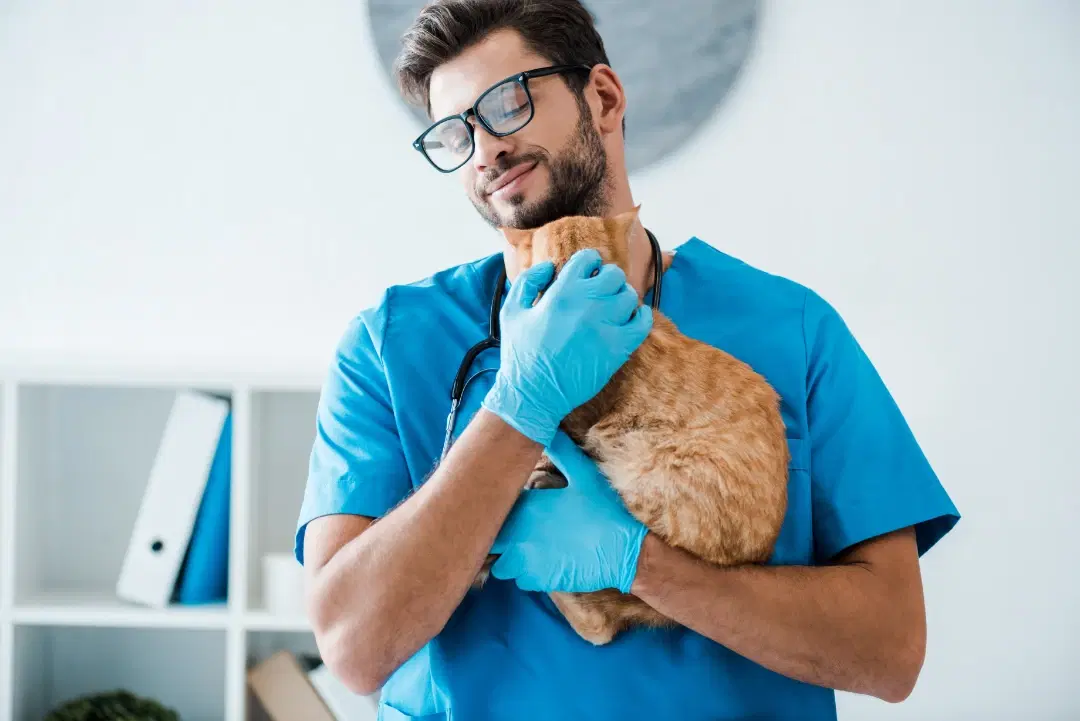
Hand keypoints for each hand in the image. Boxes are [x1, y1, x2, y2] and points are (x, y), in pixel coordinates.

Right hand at [481, 249, 652, 445]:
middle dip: (608, 279)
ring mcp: (605, 326)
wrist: (533, 395)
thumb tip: (550, 266)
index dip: (590, 262)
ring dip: (622, 297)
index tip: (589, 272)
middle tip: (601, 292)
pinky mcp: (618, 348)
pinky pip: (643, 322)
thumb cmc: (520, 354)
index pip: (588, 259)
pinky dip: (642, 316)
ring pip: (629, 295)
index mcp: (561, 292)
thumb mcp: (511, 311)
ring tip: (612, 308)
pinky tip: (632, 318)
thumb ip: (528, 282)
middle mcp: (586, 305)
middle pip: (614, 274)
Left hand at [490, 431, 647, 593]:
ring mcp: (529, 561)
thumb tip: (550, 431)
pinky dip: (526, 574)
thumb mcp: (584, 475)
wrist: (625, 552)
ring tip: (526, 548)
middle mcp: (521, 536)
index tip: (506, 507)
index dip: (496, 510)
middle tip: (512, 531)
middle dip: (497, 537)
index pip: (493, 510)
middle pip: (490, 542)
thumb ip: (562, 452)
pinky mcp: (541, 580)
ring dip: (509, 558)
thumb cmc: (605, 511)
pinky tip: (542, 564)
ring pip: (502, 564)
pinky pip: (521, 581)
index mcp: (528, 508)